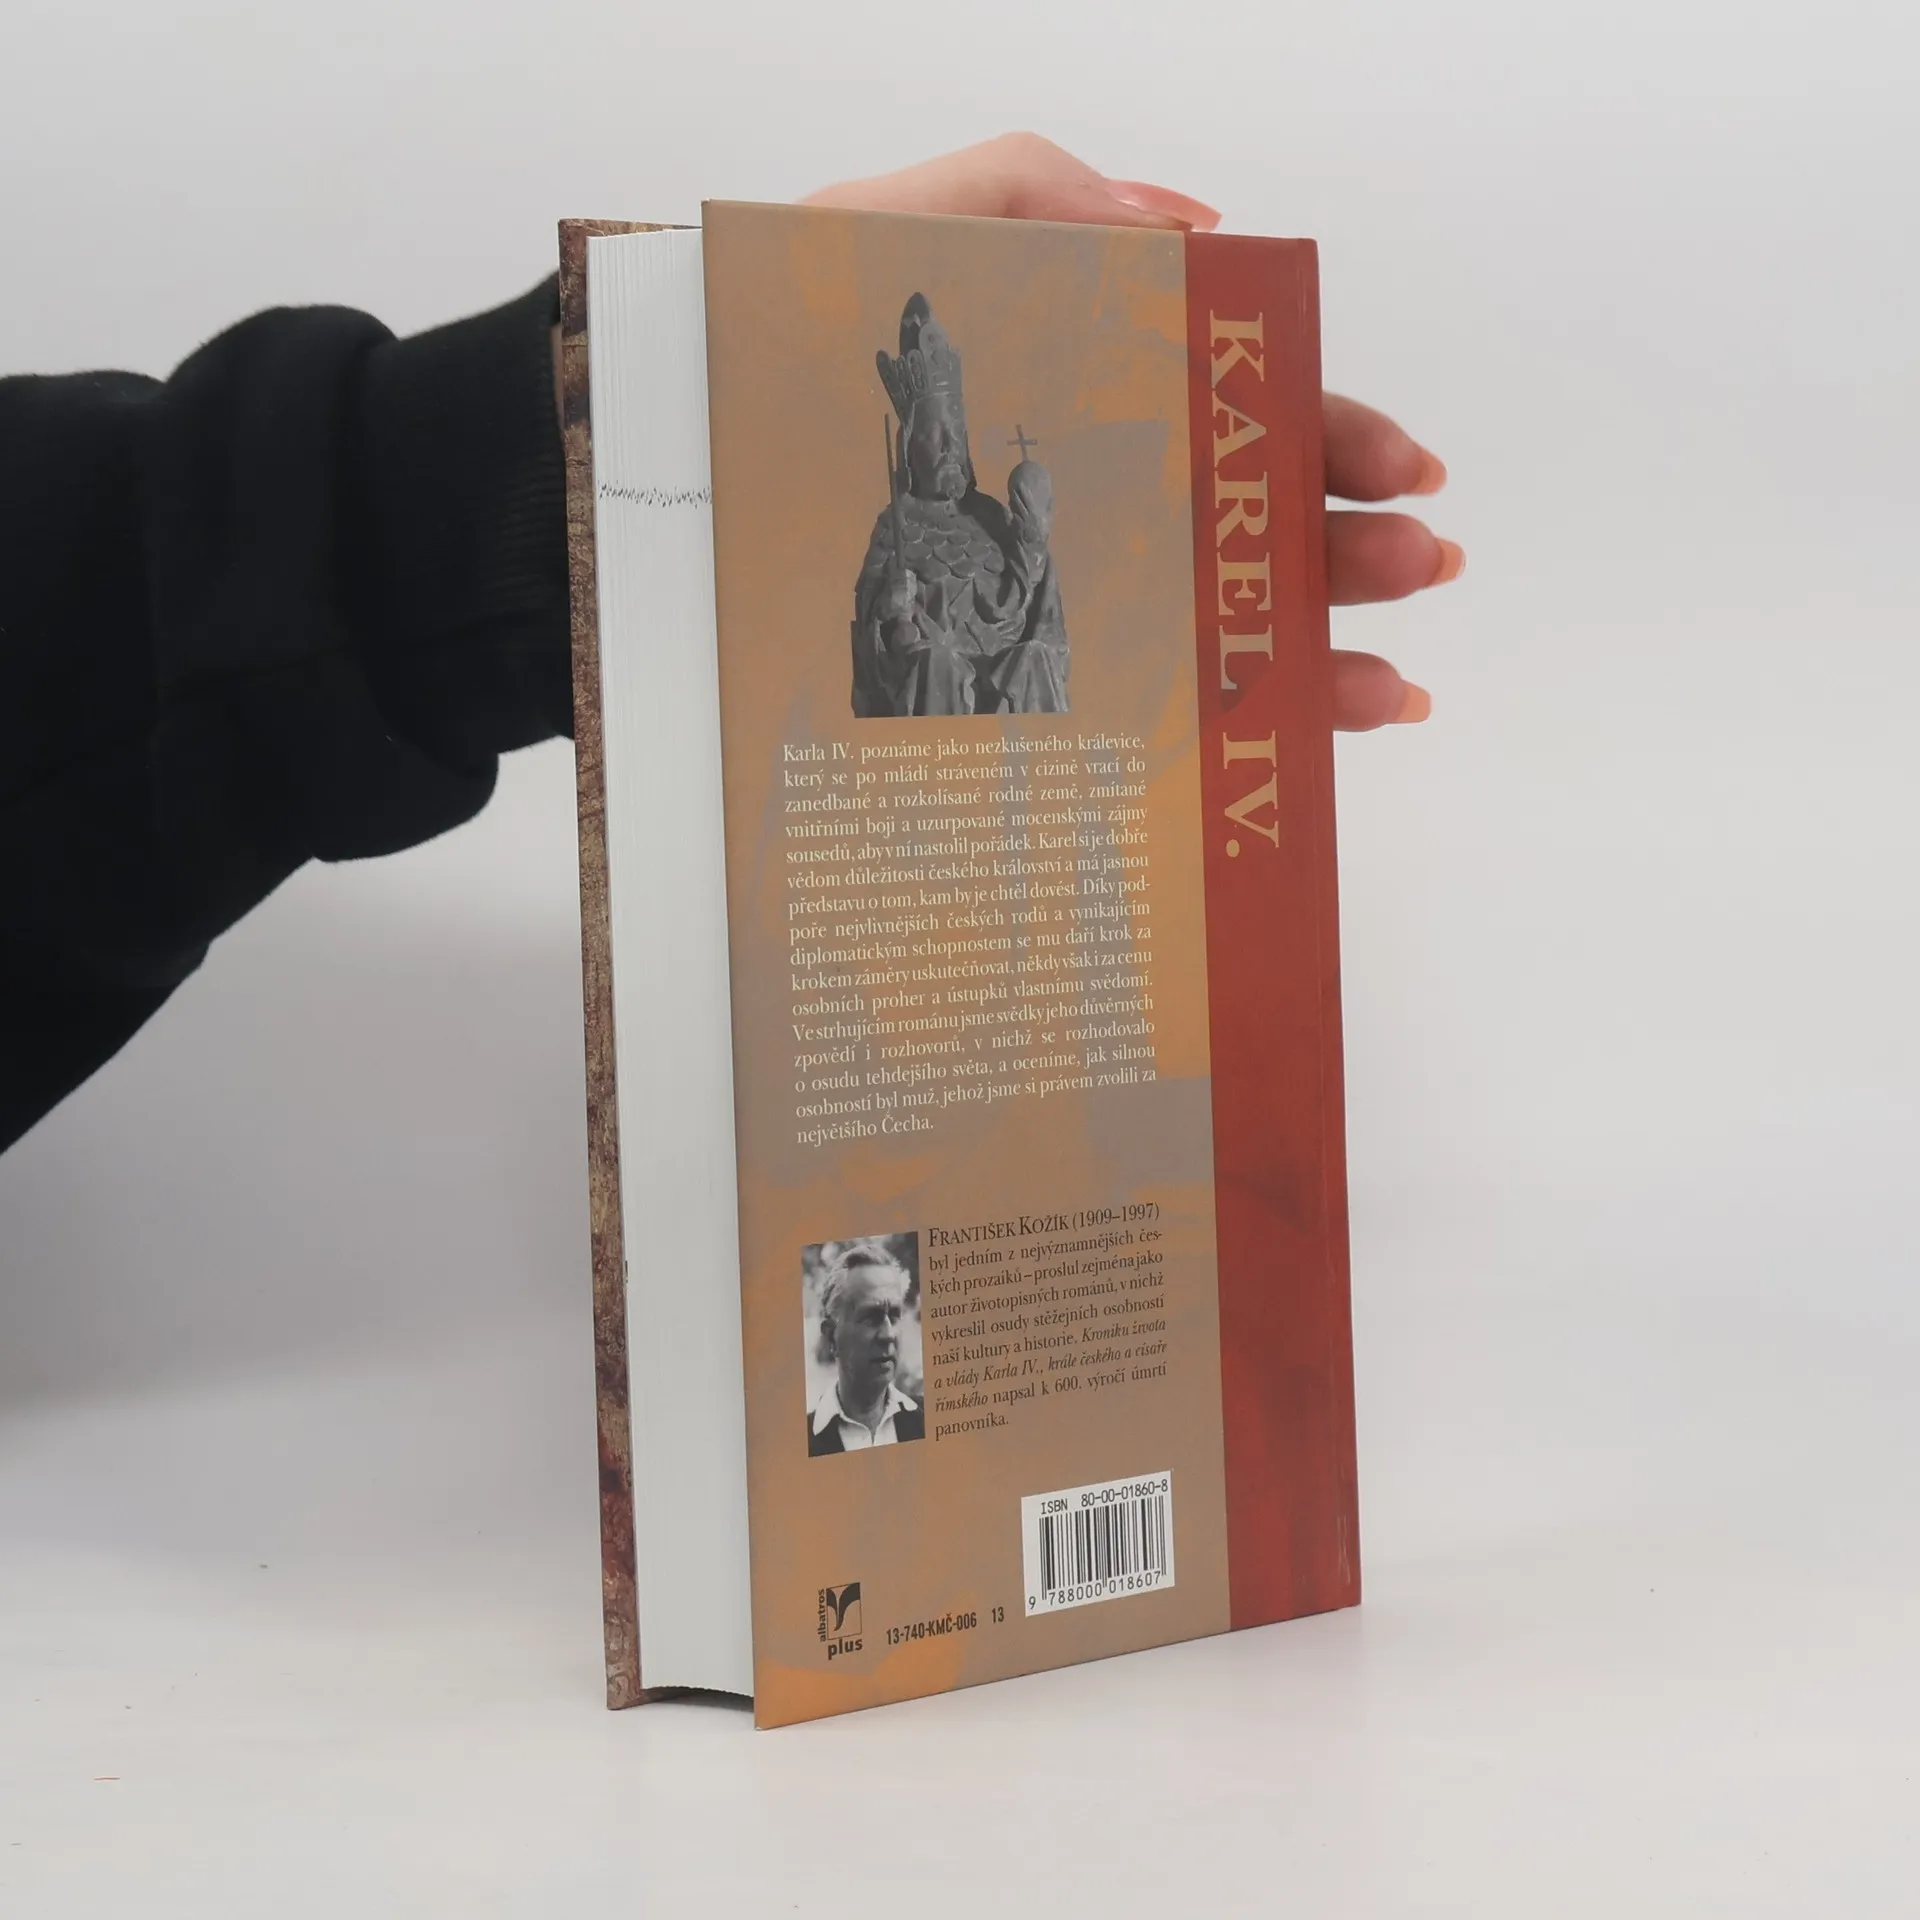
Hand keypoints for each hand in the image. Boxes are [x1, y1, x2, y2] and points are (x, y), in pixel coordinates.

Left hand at [805, 133, 1457, 730]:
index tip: (1396, 468)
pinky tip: (1312, 728)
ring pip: (1208, 621)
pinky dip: (1233, 719)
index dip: (1321, 432)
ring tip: (1390, 680)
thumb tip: (1196, 228)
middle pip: (1237, 522)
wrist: (646, 487)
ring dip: (1314, 647)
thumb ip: (1033, 195)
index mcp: (1069, 392)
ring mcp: (1043, 592)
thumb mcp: (889, 225)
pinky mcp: (996, 676)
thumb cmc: (757, 346)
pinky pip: (1136, 702)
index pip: (1226, 414)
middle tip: (1418, 565)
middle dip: (1340, 544)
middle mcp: (1074, 495)